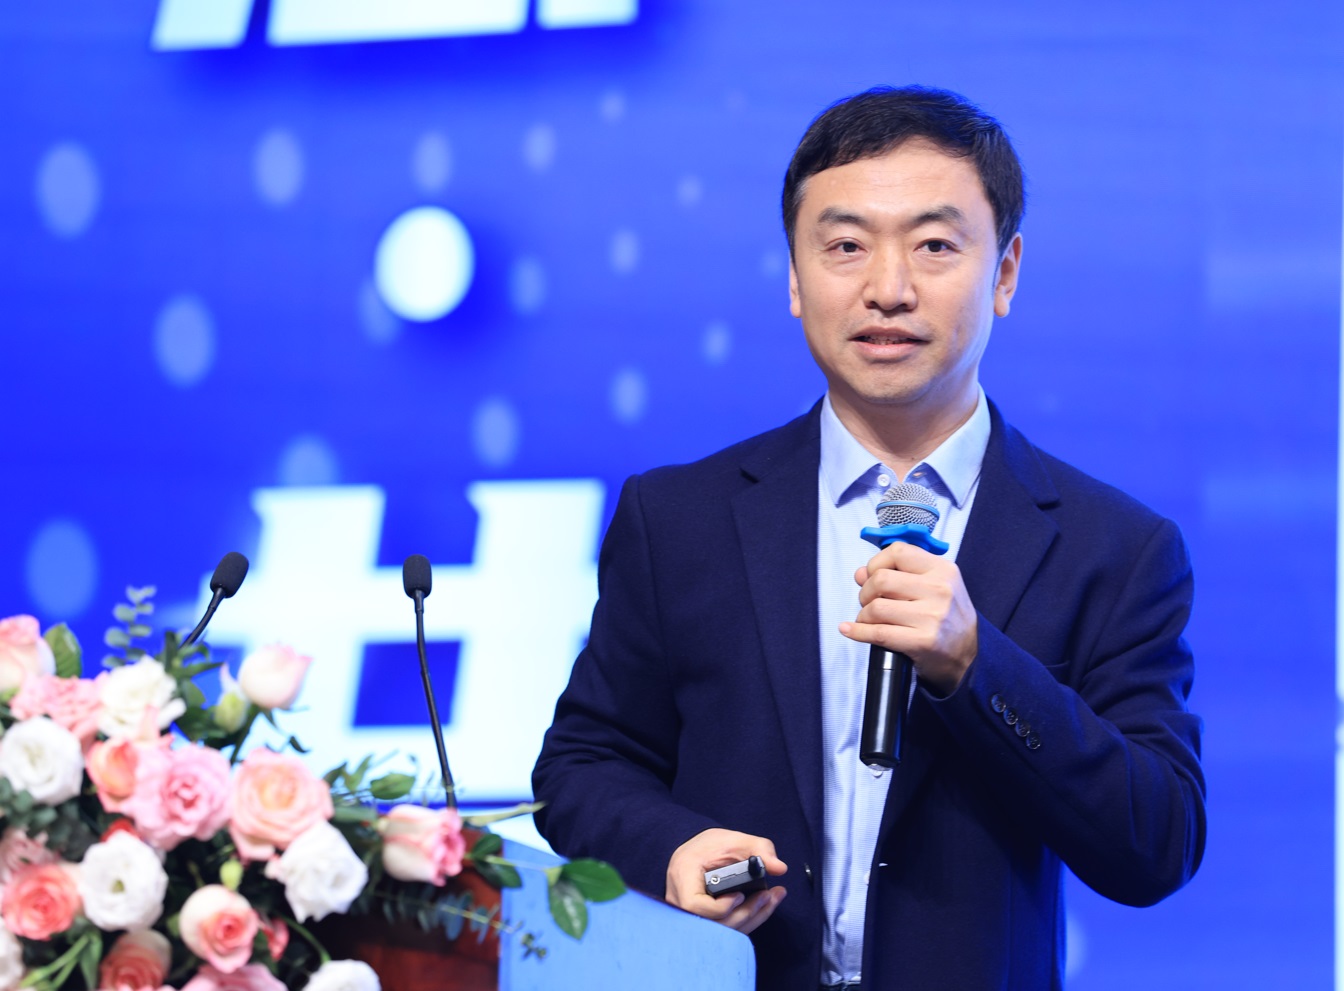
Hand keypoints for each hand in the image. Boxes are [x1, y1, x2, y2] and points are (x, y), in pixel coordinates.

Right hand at [665, 828, 786, 934]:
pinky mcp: (701, 923)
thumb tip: (780, 868)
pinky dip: (747, 921)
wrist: (696, 854)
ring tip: (771, 898)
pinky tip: (764, 906)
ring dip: (751, 918)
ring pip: (721, 931)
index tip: (739, 895)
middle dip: (746, 913)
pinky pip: (724, 930)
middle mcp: (680, 901)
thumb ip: (759, 849)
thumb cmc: (711, 845)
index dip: (720, 907)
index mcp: (683, 877)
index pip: (695, 905)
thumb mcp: (735, 839)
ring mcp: (688, 915)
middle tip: (768, 896)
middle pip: (712, 923)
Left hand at [840, 541, 978, 694]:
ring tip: (869, 619)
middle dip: (865, 592)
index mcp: (943, 570)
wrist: (970, 656)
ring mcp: (932, 617)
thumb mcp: (933, 587)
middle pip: (881, 579)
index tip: (872, 574)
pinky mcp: (922, 641)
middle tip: (869, 601)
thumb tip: (860, 573)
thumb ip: (899, 575)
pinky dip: (858, 631)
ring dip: (863, 615)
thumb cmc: (947, 618)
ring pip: (876, 607)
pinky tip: (851, 630)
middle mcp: (939, 590)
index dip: (877, 562)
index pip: (898, 552)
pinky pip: (878, 633)